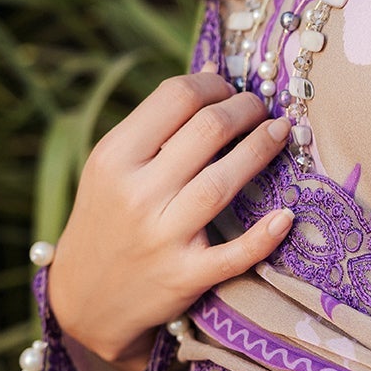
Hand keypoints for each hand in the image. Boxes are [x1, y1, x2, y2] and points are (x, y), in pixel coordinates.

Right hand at [48, 67, 293, 369]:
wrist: (85, 299)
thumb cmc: (107, 218)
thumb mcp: (112, 166)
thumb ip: (157, 123)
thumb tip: (214, 71)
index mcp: (115, 157)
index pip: (176, 97)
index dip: (213, 84)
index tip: (229, 88)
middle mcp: (136, 194)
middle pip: (207, 130)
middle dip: (245, 108)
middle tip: (259, 108)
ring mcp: (161, 237)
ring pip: (222, 182)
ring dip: (261, 149)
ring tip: (280, 131)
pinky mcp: (184, 277)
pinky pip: (233, 254)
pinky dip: (263, 236)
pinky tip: (286, 215)